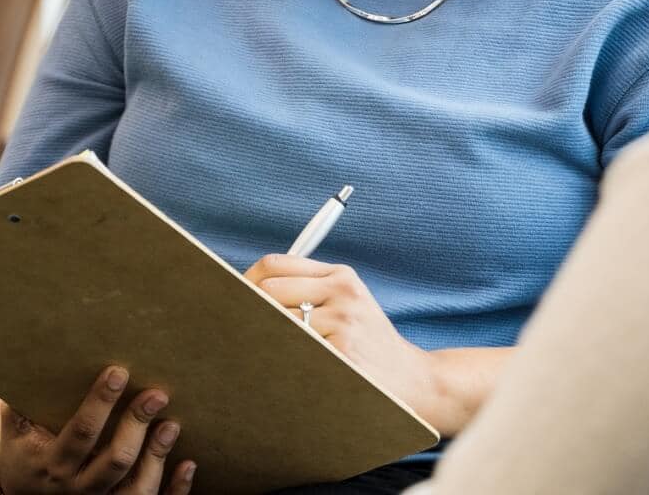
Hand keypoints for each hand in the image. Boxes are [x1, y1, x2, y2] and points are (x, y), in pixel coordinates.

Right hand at [0, 365, 196, 493]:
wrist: (20, 494)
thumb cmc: (21, 450)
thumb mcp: (14, 426)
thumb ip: (22, 399)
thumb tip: (32, 350)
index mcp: (53, 461)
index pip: (81, 432)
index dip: (100, 403)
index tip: (117, 372)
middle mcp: (78, 487)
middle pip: (114, 460)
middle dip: (136, 425)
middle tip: (156, 394)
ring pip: (135, 489)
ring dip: (157, 456)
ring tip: (171, 425)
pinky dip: (174, 489)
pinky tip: (188, 464)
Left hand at [246, 254, 438, 414]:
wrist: (417, 382)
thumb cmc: (368, 346)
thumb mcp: (348, 305)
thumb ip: (307, 290)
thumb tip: (242, 291)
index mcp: (340, 275)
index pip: (276, 265)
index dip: (245, 281)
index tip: (232, 299)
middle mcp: (343, 292)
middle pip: (268, 291)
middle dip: (248, 312)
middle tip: (239, 332)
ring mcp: (344, 322)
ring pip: (276, 323)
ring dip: (263, 341)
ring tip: (259, 354)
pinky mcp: (344, 352)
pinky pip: (293, 352)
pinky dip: (281, 361)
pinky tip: (283, 370)